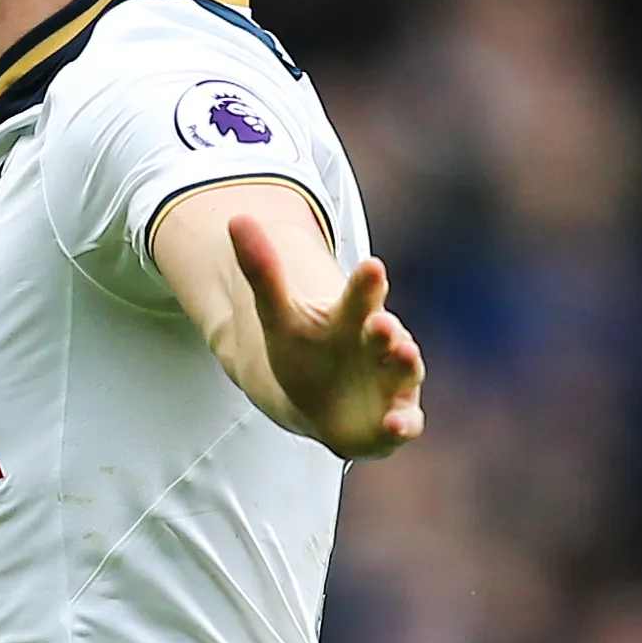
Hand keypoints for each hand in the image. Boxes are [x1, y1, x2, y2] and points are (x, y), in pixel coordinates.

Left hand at [229, 213, 425, 457]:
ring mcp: (393, 381)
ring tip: (403, 354)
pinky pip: (406, 422)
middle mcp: (381, 346)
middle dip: (387, 330)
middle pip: (387, 334)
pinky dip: (404, 424)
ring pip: (405, 371)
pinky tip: (397, 425)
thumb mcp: (278, 315)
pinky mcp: (396, 417)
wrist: (317, 401)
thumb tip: (235, 217)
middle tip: (383, 324)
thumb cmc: (306, 351)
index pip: (362, 296)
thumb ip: (262, 271)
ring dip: (406, 364)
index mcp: (354, 317)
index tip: (371, 265)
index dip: (366, 283)